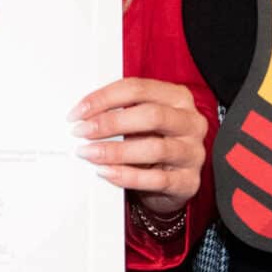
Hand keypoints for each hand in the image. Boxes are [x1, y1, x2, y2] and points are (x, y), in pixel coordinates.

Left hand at [71, 78, 206, 214]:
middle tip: (82, 131)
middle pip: (151, 115)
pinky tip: (107, 172)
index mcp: (178, 98)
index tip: (79, 111)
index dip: (104, 98)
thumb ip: (120, 112)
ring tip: (90, 153)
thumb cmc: (153, 143)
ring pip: (155, 148)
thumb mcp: (140, 122)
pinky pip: (156, 179)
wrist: (171, 182)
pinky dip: (127, 176)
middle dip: (110, 123)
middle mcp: (190, 122)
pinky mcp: (188, 181)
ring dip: (115, 151)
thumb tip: (83, 115)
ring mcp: (192, 152)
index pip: (138, 89)